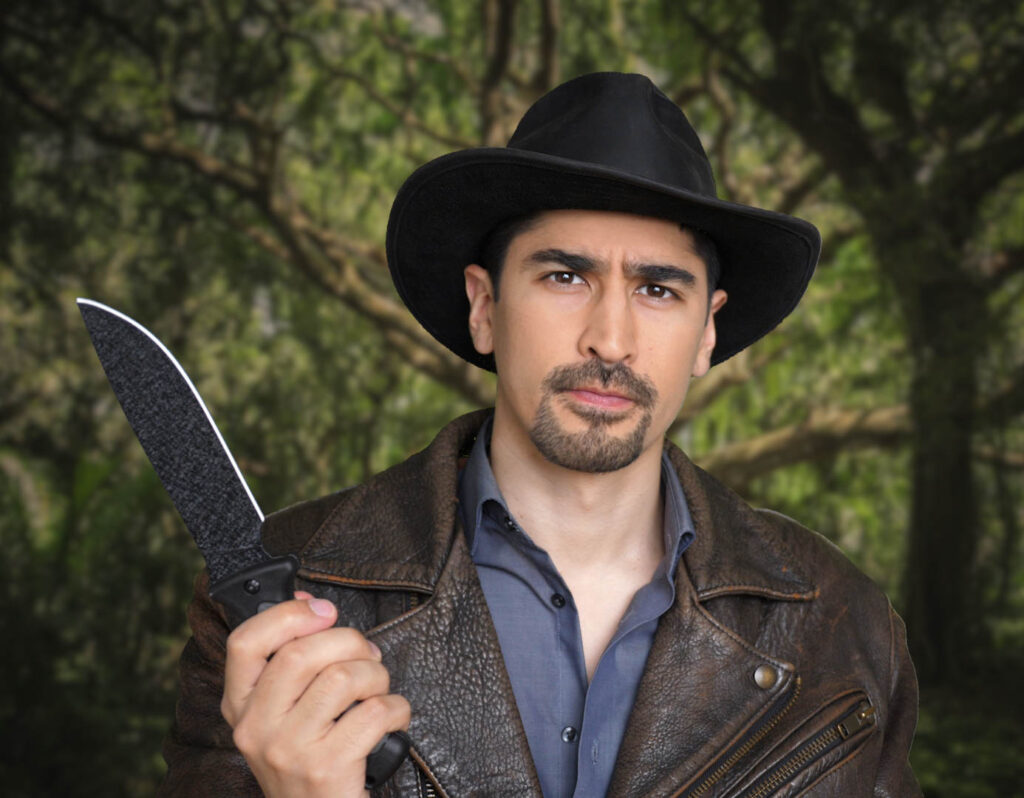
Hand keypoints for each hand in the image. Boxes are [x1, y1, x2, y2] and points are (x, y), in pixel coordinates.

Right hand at [221, 592, 410, 796]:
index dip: (287, 614)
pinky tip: (391, 719)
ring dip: (376, 675)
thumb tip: (312, 604)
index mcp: (241, 706)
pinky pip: (375, 712)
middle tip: (367, 655)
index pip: (245, 642)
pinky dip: (396, 708)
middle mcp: (256, 728)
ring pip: (343, 677)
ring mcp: (288, 750)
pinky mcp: (325, 768)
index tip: (322, 610)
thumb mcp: (286, 712)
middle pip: (302, 652)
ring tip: (378, 690)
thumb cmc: (311, 757)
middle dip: (350, 641)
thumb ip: (291, 661)